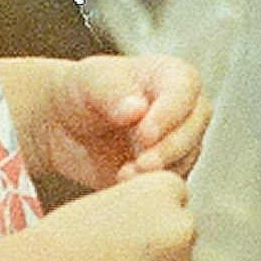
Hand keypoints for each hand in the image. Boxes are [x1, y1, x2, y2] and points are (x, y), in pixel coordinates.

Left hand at [28, 52, 207, 189]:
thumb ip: (112, 91)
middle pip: (194, 127)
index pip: (186, 90)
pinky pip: (171, 180)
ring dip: (159, 170)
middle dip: (169, 148)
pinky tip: (123, 180)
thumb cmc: (83, 92)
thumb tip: (137, 110)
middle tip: (141, 162)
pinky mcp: (166, 169)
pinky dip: (150, 184)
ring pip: (187, 158)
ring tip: (125, 173)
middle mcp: (183, 107)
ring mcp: (178, 140)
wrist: (66, 126)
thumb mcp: (91, 80)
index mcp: (171, 75)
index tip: (144, 133)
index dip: (169, 113)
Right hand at [33, 170, 192, 260]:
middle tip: (112, 249)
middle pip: (179, 229)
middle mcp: (180, 230)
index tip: (119, 220)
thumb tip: (166, 227)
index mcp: (163, 193)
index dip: (145, 207)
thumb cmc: (62, 240)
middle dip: (157, 238)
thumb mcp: (108, 200)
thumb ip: (146, 208)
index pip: (173, 194)